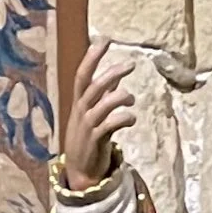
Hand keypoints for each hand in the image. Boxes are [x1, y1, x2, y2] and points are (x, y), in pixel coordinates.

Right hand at [63, 37, 135, 185]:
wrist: (80, 172)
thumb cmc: (88, 140)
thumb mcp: (92, 114)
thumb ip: (103, 96)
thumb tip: (115, 78)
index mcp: (79, 103)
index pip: (82, 75)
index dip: (92, 57)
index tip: (104, 40)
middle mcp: (81, 111)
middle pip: (94, 86)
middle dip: (112, 72)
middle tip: (131, 64)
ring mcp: (88, 126)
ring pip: (103, 104)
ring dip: (121, 97)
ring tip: (132, 99)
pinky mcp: (97, 141)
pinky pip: (110, 125)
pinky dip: (124, 118)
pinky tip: (131, 119)